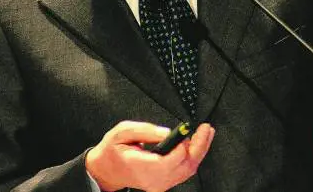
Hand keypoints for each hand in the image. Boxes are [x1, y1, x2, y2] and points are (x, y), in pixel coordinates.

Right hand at [85, 120, 214, 191]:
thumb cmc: (113, 150)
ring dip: (200, 151)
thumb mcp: (122, 132)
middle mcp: (153, 179)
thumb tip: (168, 132)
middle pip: (185, 166)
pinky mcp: (164, 183)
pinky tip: (198, 144)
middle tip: (206, 128)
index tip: (186, 131)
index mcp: (141, 167)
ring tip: (206, 133)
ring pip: (188, 170)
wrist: (106, 170)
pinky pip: (184, 172)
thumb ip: (146, 130)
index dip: (182, 146)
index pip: (170, 161)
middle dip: (199, 145)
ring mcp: (160, 184)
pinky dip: (194, 158)